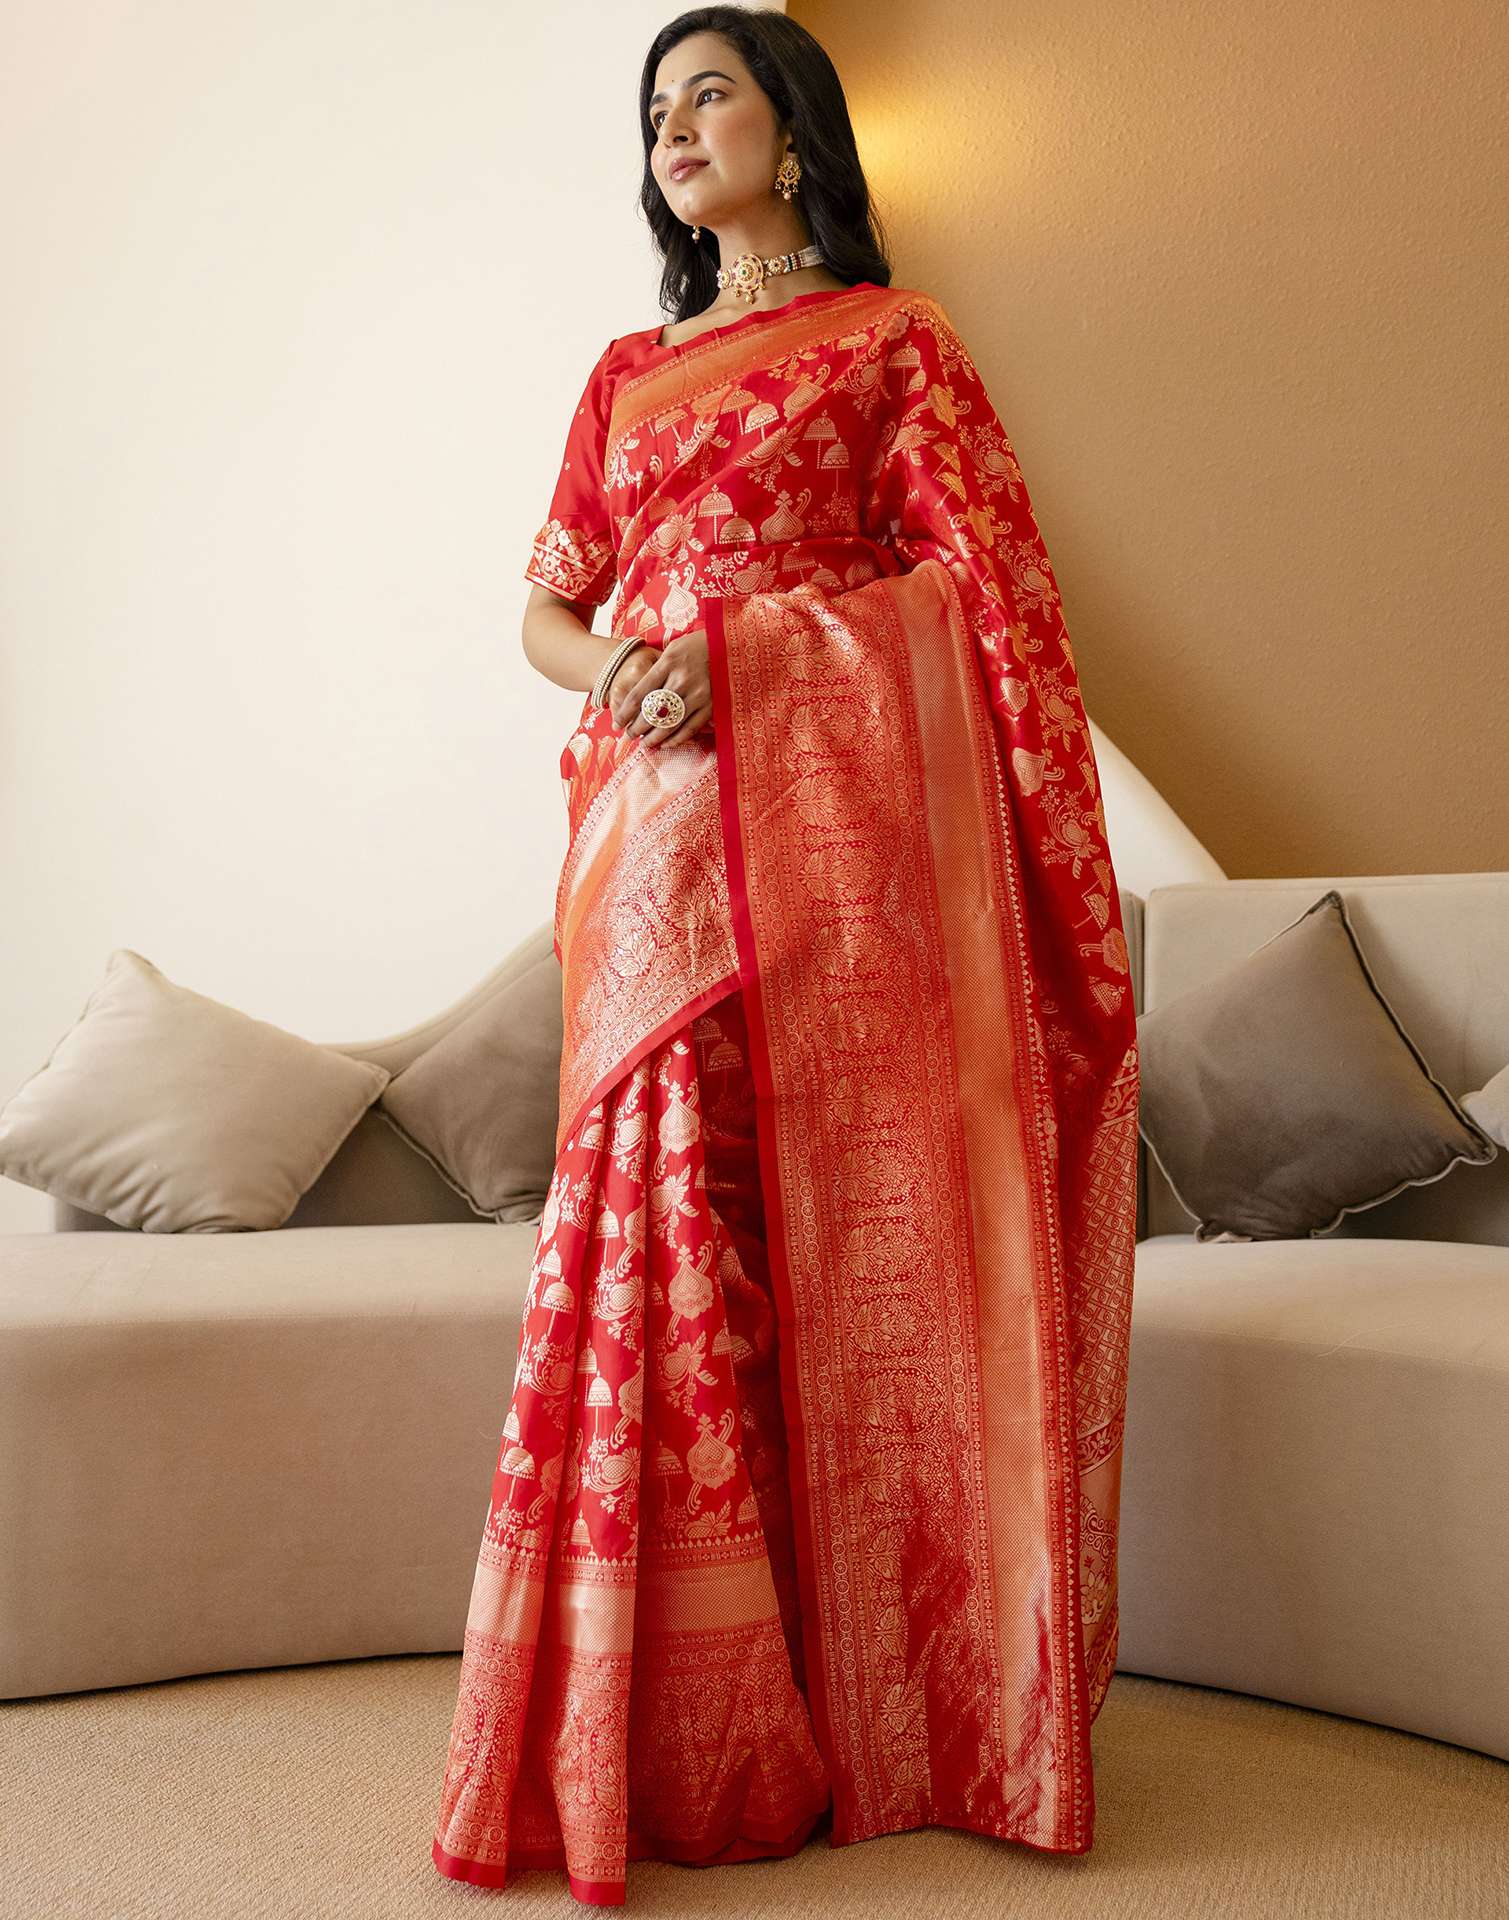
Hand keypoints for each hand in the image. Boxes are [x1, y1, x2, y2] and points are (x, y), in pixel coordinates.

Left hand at [609, 628, 712, 748]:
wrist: (729, 644)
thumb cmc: (696, 646)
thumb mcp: (672, 650)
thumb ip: (656, 671)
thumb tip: (636, 700)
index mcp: (668, 663)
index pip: (639, 695)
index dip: (624, 713)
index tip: (616, 724)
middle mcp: (682, 680)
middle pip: (651, 713)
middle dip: (636, 729)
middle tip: (628, 736)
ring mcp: (698, 694)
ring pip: (669, 725)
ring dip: (653, 738)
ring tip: (644, 744)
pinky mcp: (711, 705)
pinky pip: (690, 728)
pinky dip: (676, 739)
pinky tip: (666, 743)